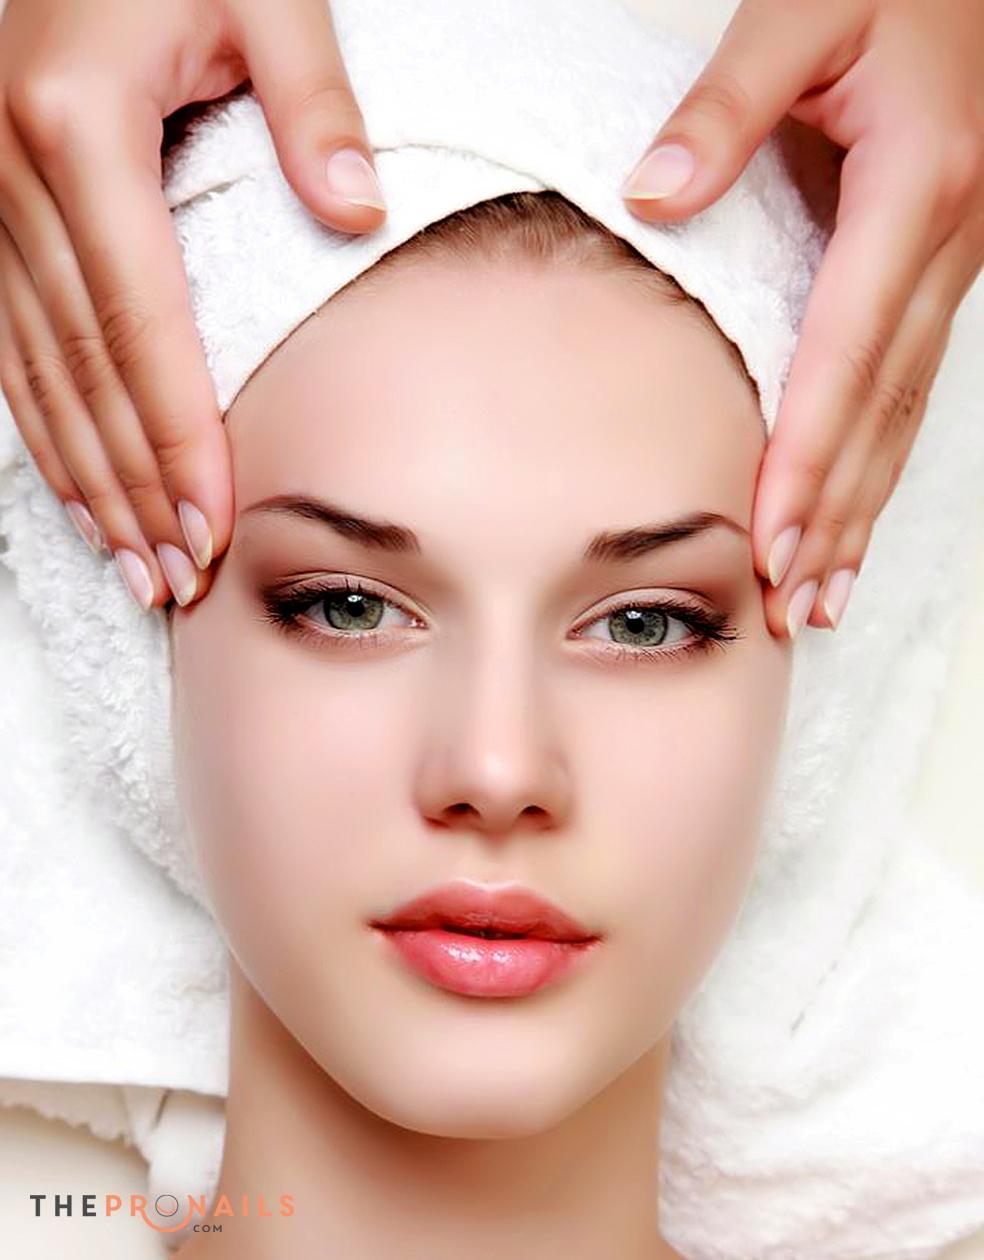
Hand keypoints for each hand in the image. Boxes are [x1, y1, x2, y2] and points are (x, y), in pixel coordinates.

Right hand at [0, 0, 384, 611]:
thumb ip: (311, 99)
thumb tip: (357, 212)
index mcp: (80, 131)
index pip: (141, 327)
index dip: (178, 439)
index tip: (211, 524)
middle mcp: (13, 175)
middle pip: (84, 371)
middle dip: (134, 487)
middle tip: (174, 578)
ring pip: (36, 373)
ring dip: (86, 480)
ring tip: (130, 565)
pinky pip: (9, 343)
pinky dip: (43, 427)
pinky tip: (76, 487)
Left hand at [622, 0, 983, 637]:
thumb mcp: (803, 10)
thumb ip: (727, 104)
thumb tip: (651, 197)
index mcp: (916, 191)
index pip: (847, 353)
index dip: (806, 451)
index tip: (766, 533)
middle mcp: (948, 247)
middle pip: (882, 410)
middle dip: (834, 514)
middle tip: (791, 604)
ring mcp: (955, 267)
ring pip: (906, 415)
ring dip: (862, 511)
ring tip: (824, 596)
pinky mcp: (941, 274)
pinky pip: (911, 389)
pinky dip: (879, 464)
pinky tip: (854, 515)